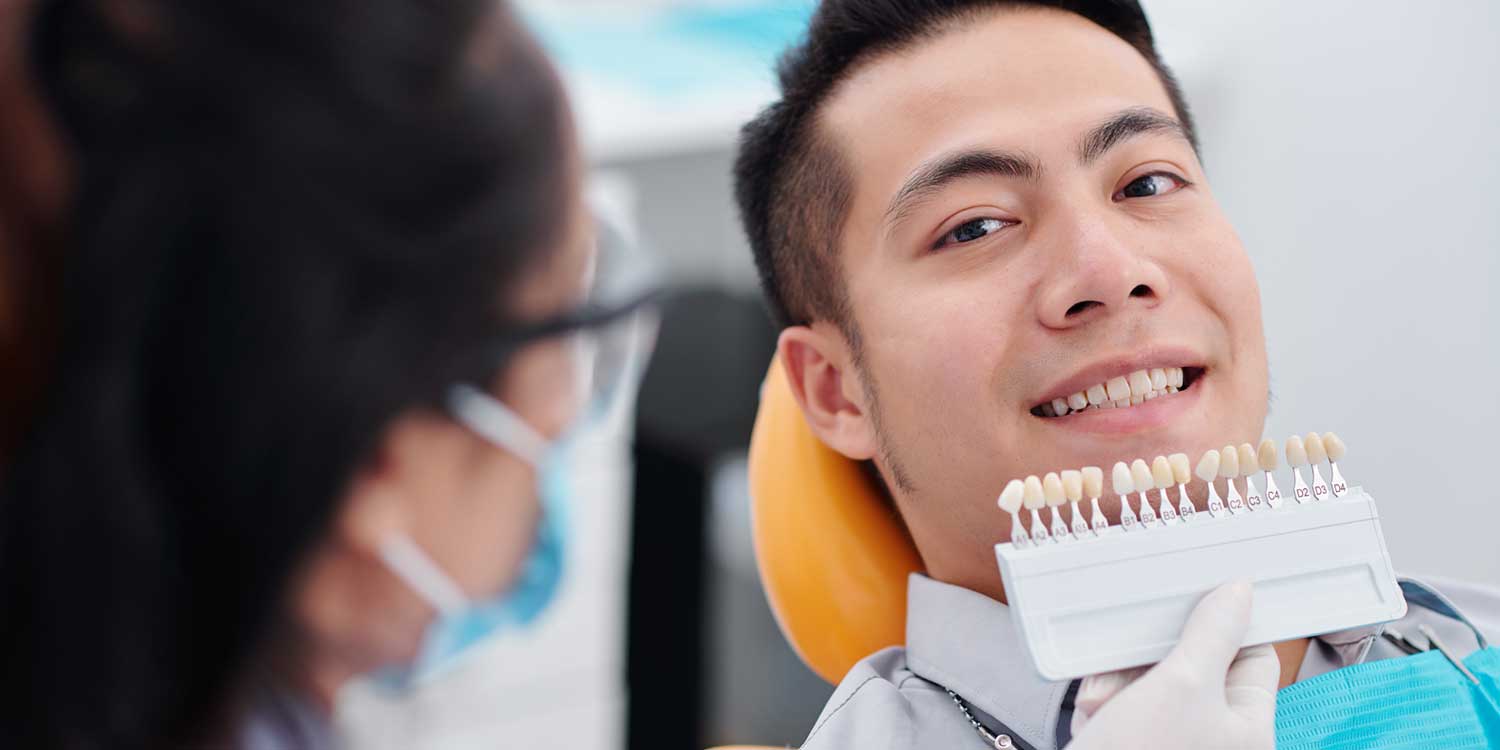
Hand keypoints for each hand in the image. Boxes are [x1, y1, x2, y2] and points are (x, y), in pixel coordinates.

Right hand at [1065, 581, 1278, 749]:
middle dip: (1148, 658)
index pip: (1251, 655)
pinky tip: (1094, 719)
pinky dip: (1106, 705)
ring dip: (1118, 683)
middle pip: (1192, 665)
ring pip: (1150, 683)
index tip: (1196, 596)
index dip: (1224, 624)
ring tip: (1102, 705)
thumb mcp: (1180, 685)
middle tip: (1126, 661)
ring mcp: (1174, 743)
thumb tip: (1239, 593)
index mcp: (1249, 729)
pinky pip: (1124, 706)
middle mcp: (1216, 739)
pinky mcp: (1135, 745)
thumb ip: (1211, 634)